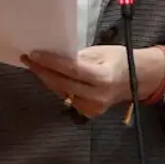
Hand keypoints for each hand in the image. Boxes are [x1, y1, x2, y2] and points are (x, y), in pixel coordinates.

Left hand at [24, 45, 164, 117]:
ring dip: (47, 78)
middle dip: (42, 71)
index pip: (71, 70)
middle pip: (62, 83)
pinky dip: (57, 86)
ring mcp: (92, 107)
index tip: (34, 54)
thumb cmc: (119, 60)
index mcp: (103, 77)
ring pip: (62, 92)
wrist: (137, 80)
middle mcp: (97, 95)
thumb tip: (55, 55)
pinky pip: (67, 97)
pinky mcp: (89, 112)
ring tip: (34, 65)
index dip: (50, 62)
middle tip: (27, 58)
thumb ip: (79, 56)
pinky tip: (49, 76)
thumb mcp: (101, 51)